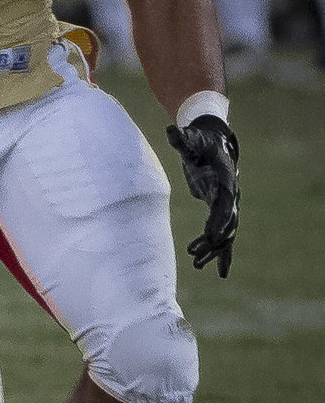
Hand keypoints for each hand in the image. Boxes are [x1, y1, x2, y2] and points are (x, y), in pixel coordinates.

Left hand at [165, 115, 238, 276]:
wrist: (214, 143)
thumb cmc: (200, 142)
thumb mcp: (191, 140)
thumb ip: (182, 139)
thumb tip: (172, 129)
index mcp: (225, 180)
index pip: (224, 203)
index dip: (218, 219)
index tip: (211, 235)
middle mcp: (231, 195)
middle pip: (226, 222)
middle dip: (212, 239)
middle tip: (194, 254)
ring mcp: (228, 204)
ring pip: (226, 233)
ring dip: (213, 250)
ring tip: (197, 265)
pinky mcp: (221, 210)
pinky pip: (225, 235)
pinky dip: (223, 254)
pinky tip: (220, 273)